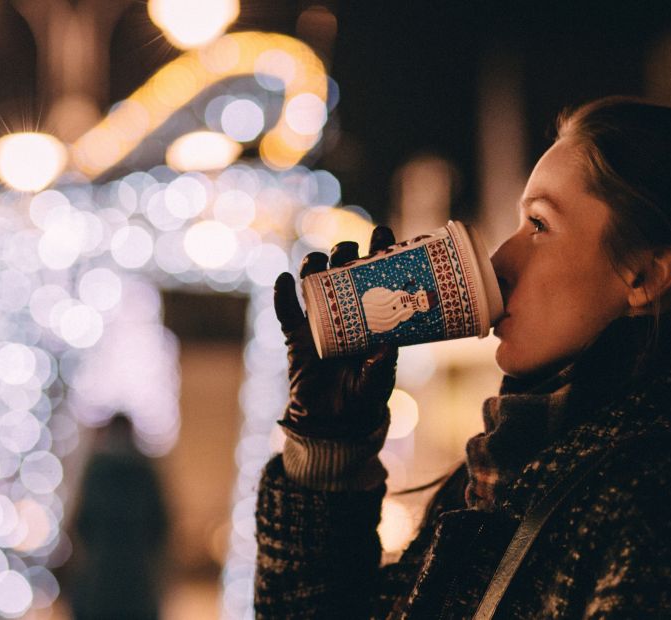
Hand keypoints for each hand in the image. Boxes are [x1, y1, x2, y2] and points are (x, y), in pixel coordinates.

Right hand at [273, 226, 398, 438]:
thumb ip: (381, 366)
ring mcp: (318, 322)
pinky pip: (286, 312)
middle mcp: (345, 313)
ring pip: (314, 284)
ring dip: (314, 266)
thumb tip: (387, 345)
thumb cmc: (362, 398)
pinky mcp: (296, 337)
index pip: (376, 278)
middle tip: (349, 250)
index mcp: (371, 317)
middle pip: (342, 272)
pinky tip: (284, 280)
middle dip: (345, 254)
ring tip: (317, 260)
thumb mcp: (377, 383)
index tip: (383, 234)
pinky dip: (282, 295)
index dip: (378, 253)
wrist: (333, 423)